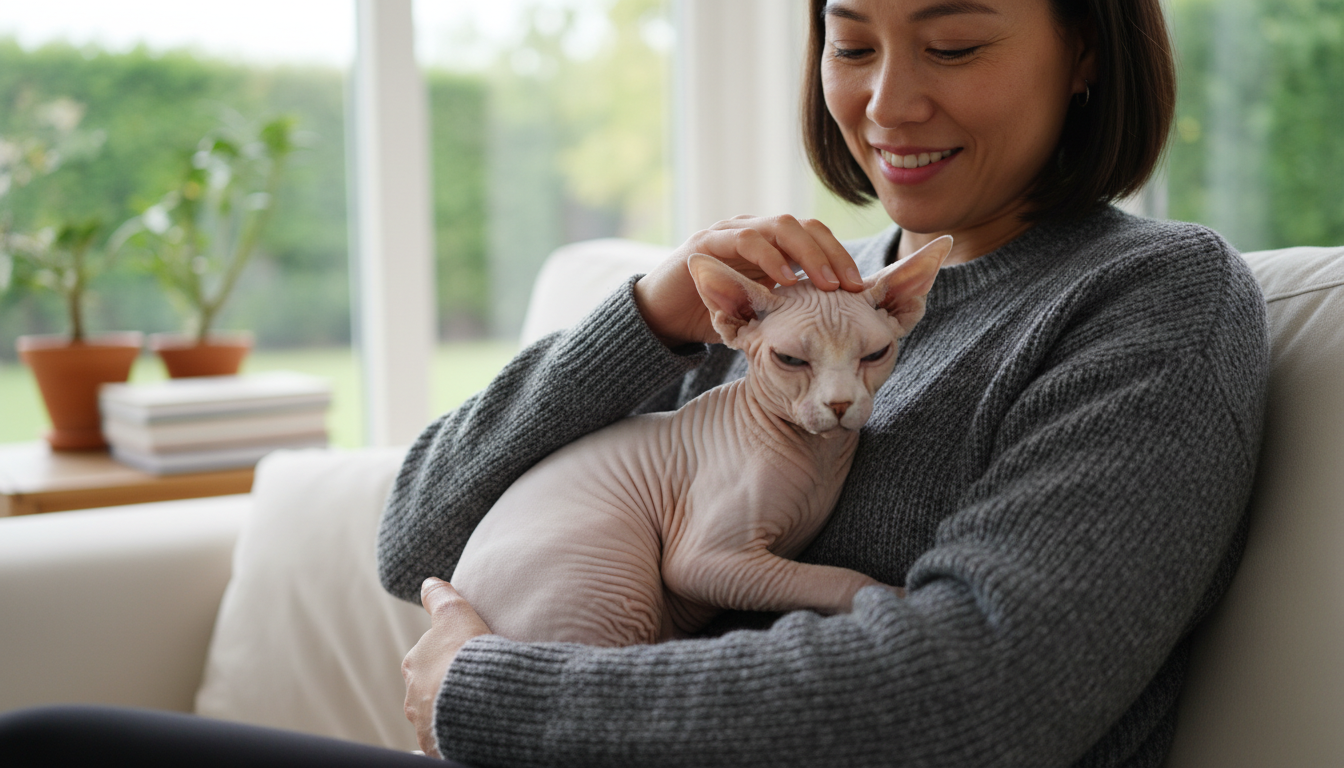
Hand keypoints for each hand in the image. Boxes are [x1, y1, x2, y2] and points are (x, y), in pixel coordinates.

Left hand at [402, 577, 491, 757]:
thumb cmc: (466, 653)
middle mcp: (412, 696)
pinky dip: (453, 733)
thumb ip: (440, 597)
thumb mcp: (455, 614)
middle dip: (444, 686)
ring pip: (436, 714)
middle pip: (428, 688)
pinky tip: (468, 731)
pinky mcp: (437, 745)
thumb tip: (427, 582)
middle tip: (473, 682)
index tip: (465, 657)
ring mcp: (424, 723)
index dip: (447, 656)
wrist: (478, 697)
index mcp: (414, 665)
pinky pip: (444, 738)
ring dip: (450, 710)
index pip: (426, 659)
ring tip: (477, 706)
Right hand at [634, 214, 864, 346]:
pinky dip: (770, 258)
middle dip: (831, 254)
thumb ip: (790, 305)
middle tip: (849, 286)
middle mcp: (752, 230)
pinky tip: (787, 281)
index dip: (840, 256)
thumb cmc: (712, 313)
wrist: (662, 317)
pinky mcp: (707, 245)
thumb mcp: (761, 310)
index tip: (860, 288)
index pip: (814, 236)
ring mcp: (729, 233)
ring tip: (826, 284)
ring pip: (779, 227)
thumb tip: (837, 320)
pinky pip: (745, 241)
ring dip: (808, 255)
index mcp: (769, 244)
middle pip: (803, 226)